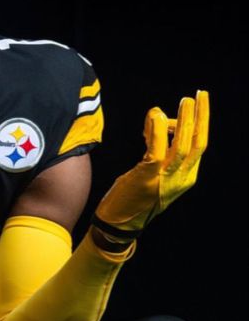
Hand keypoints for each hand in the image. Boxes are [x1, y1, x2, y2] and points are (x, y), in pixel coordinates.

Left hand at [93, 90, 208, 234]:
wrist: (119, 226)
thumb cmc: (133, 196)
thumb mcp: (152, 172)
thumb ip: (158, 149)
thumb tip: (158, 122)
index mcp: (186, 176)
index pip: (199, 144)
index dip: (201, 121)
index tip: (199, 101)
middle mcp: (181, 178)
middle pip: (197, 142)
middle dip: (200, 116)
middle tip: (199, 94)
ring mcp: (165, 179)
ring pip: (182, 144)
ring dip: (184, 120)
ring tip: (184, 100)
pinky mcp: (147, 178)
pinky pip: (156, 150)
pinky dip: (157, 131)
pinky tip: (155, 114)